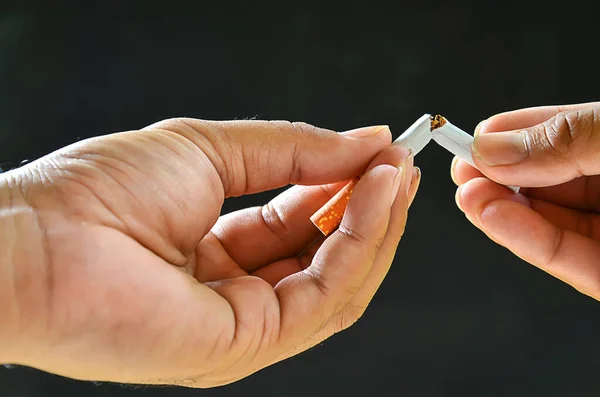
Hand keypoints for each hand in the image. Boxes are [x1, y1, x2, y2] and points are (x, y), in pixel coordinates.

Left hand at [0, 119, 419, 386]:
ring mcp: (244, 326)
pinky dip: (356, 244)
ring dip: (374, 225)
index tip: (379, 151)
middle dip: (368, 207)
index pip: (300, 221)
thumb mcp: (212, 150)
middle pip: (325, 255)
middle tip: (400, 163)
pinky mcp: (249, 345)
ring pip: (337, 282)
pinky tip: (374, 199)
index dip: (343, 184)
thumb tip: (364, 143)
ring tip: (396, 176)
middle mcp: (234, 293)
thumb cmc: (102, 191)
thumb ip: (293, 151)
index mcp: (216, 247)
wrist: (40, 241)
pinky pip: (323, 295)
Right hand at [451, 102, 599, 299]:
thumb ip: (568, 138)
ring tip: (468, 195)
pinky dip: (523, 240)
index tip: (473, 138)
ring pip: (546, 222)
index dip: (512, 135)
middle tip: (462, 171)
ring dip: (499, 209)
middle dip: (497, 177)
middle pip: (544, 182)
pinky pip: (566, 259)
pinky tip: (492, 218)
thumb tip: (495, 147)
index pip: (558, 135)